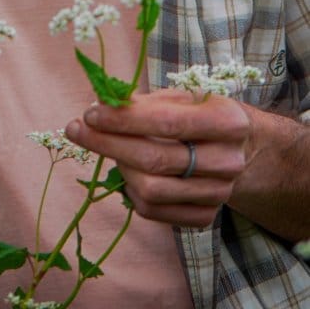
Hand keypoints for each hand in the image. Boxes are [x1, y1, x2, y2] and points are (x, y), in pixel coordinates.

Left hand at [65, 88, 251, 227]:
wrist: (237, 148)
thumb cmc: (198, 113)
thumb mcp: (180, 97)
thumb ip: (145, 103)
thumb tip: (101, 106)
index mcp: (228, 122)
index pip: (166, 123)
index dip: (124, 119)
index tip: (90, 113)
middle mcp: (228, 162)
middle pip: (155, 159)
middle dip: (108, 143)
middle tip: (76, 129)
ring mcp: (219, 194)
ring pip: (150, 189)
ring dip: (119, 167)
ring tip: (109, 147)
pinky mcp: (205, 216)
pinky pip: (153, 210)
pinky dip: (130, 190)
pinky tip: (126, 170)